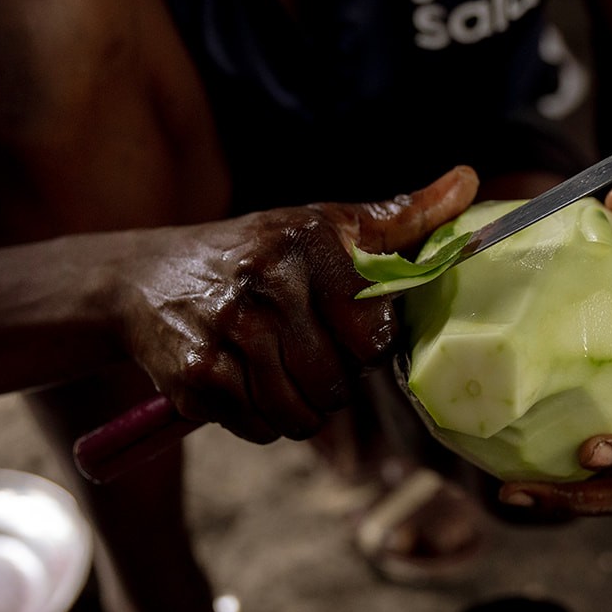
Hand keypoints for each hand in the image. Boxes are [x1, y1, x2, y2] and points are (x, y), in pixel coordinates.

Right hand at [116, 167, 477, 442]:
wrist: (141, 278)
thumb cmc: (255, 254)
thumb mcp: (323, 224)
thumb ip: (399, 217)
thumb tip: (469, 183)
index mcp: (308, 240)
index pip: (373, 337)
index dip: (363, 347)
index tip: (342, 331)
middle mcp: (268, 281)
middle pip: (337, 384)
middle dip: (327, 383)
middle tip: (299, 353)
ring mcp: (229, 330)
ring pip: (301, 415)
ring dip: (294, 408)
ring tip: (272, 370)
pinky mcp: (197, 375)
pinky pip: (260, 429)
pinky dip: (256, 420)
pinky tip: (238, 380)